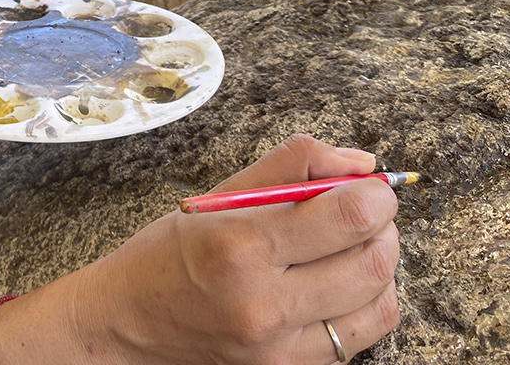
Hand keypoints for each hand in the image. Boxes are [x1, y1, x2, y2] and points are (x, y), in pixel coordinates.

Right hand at [30, 134, 400, 364]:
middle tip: (369, 211)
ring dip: (382, 266)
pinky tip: (341, 282)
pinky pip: (357, 339)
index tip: (374, 186)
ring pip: (377, 305)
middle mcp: (264, 302)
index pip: (346, 218)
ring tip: (357, 245)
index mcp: (241, 245)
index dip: (376, 195)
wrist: (124, 324)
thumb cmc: (165, 255)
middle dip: (384, 228)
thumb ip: (290, 168)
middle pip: (371, 263)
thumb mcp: (216, 196)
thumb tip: (359, 163)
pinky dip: (366, 304)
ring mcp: (278, 348)